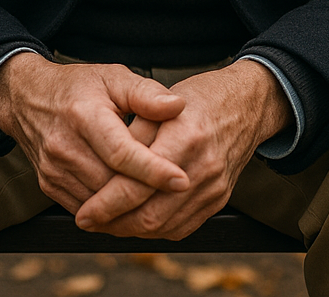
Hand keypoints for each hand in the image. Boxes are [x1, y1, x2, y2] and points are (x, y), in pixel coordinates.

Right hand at [0, 52, 188, 212]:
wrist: (29, 99)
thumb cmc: (78, 86)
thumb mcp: (113, 77)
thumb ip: (146, 93)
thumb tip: (177, 106)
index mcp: (83, 115)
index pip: (121, 152)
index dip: (153, 170)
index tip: (182, 181)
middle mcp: (64, 146)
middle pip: (112, 184)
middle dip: (148, 194)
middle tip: (182, 196)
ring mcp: (54, 170)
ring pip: (100, 204)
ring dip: (132, 208)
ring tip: (163, 202)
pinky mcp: (49, 186)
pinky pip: (87, 209)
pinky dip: (111, 213)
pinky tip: (134, 204)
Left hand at [74, 59, 291, 239]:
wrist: (244, 105)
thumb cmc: (197, 99)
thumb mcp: (159, 105)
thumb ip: (132, 137)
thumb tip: (100, 170)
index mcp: (186, 138)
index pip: (139, 185)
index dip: (107, 203)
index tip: (84, 211)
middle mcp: (204, 168)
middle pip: (152, 215)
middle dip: (115, 223)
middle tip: (89, 220)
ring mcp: (215, 189)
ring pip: (165, 227)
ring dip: (131, 230)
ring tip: (107, 222)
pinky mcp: (219, 200)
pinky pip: (181, 227)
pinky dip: (154, 229)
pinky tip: (136, 220)